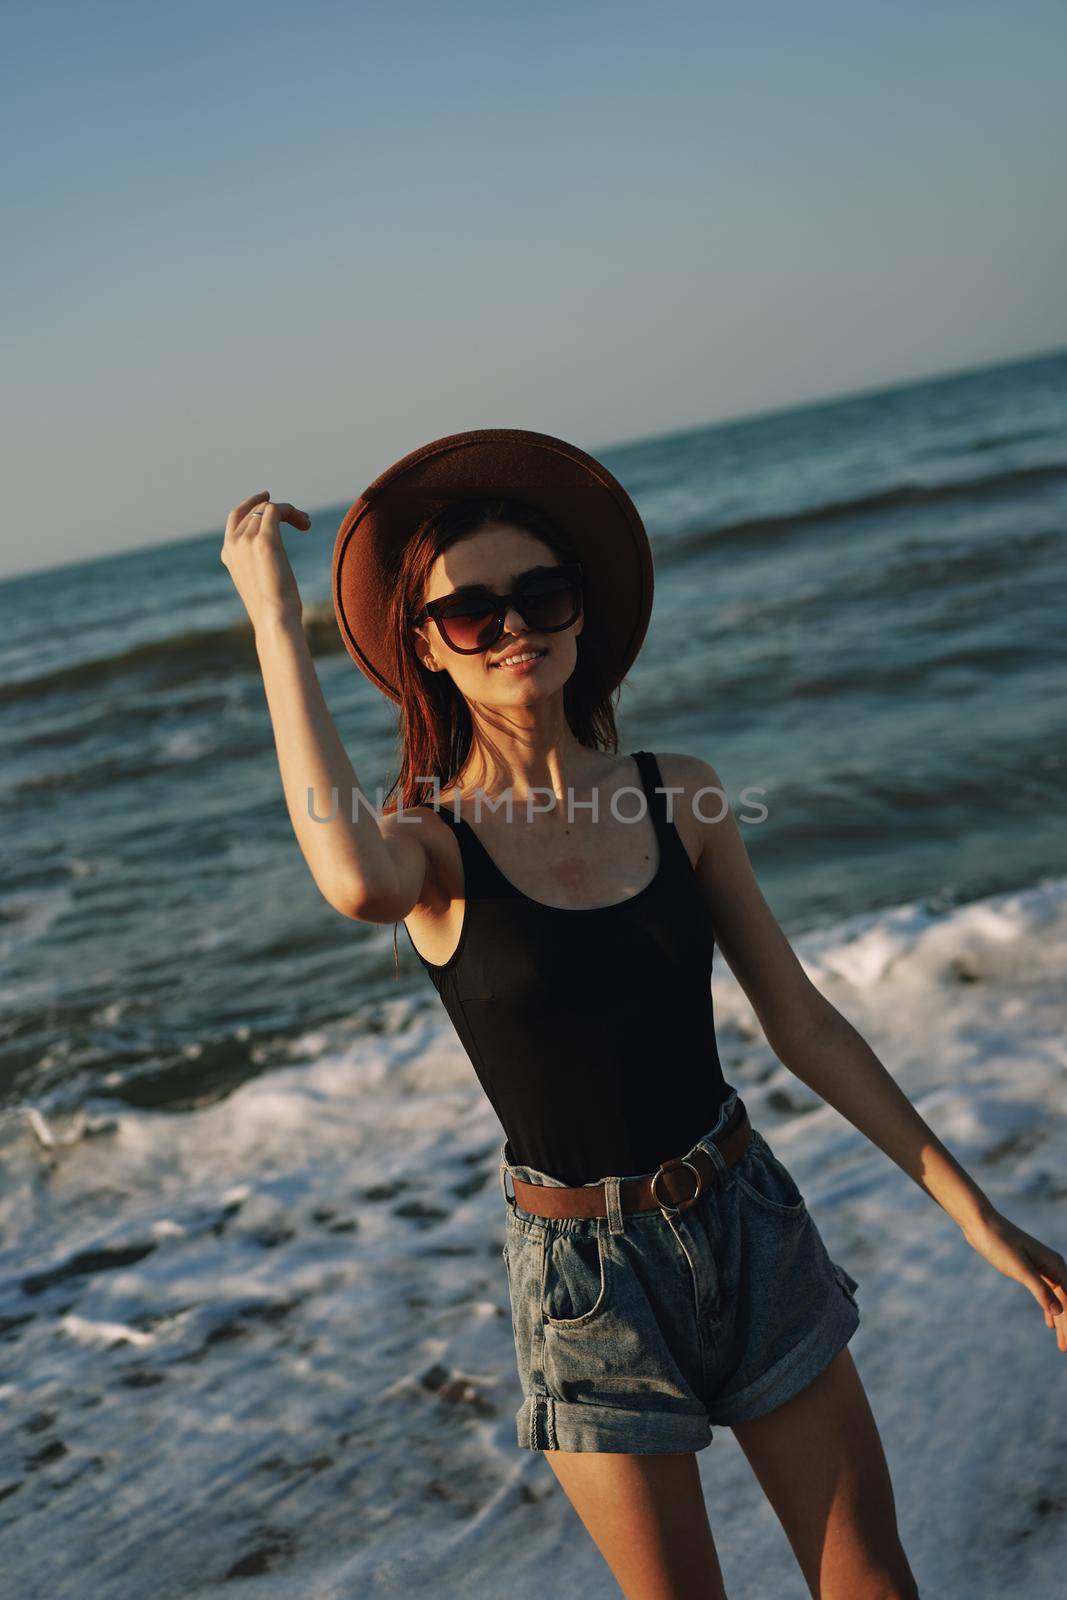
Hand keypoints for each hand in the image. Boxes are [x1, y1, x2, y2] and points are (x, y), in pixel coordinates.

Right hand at [221, 490, 311, 631]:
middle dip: (275, 508)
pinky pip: (276, 510)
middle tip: (296, 514)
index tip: (268, 498)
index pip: (235, 517)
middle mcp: (233, 544)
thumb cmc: (273, 609)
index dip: (251, 504)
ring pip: (268, 509)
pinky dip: (292, 512)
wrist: (274, 619)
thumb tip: (272, 562)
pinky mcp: (264, 540)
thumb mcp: (260, 582)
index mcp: (228, 554)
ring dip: (290, 513)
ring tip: (306, 524)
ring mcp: (246, 540)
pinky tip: (305, 525)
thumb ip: (259, 564)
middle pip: (254, 510)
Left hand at [961, 1207, 1066, 1351]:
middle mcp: (1054, 1266)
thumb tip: (1059, 1312)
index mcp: (1056, 1266)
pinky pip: (1047, 1293)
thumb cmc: (1000, 1243)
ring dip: (1060, 1321)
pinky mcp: (1031, 1268)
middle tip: (1064, 1349)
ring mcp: (1043, 1267)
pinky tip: (1049, 1323)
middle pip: (1066, 1302)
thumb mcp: (1020, 1269)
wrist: (981, 1224)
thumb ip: (1040, 1290)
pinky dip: (1049, 1308)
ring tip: (1061, 1343)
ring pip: (1057, 1299)